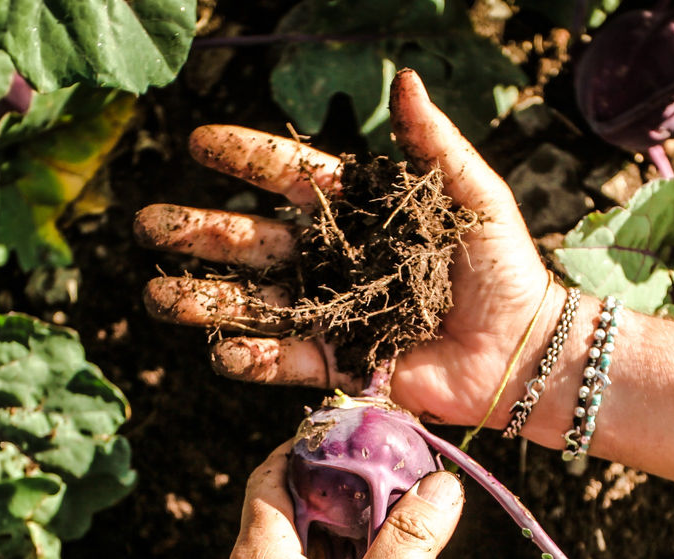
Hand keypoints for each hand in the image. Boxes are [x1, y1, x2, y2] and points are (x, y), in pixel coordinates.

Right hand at [135, 68, 552, 427]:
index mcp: (363, 214)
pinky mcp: (347, 364)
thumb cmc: (505, 267)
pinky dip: (256, 358)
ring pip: (261, 303)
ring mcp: (337, 314)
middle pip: (259, 243)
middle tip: (148, 223)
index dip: (248, 160)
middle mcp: (338, 262)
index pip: (294, 181)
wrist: (524, 347)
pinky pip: (292, 360)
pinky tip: (221, 350)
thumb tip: (403, 78)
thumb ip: (434, 144)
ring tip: (159, 297)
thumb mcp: (474, 195)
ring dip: (209, 301)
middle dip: (204, 233)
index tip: (199, 140)